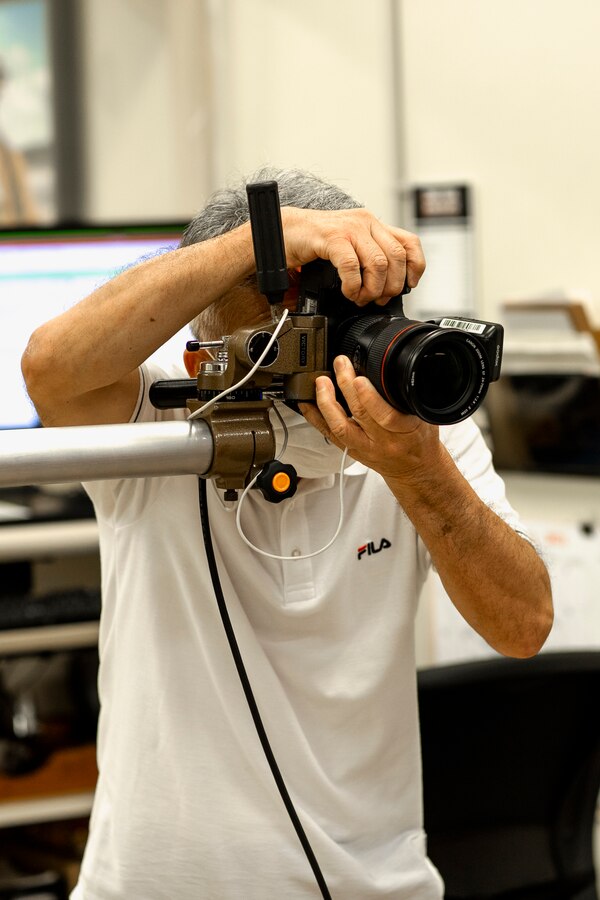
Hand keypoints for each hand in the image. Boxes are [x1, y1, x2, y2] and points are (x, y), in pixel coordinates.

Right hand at [280, 207, 424, 305]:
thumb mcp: (349, 247)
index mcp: (373, 225)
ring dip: (371, 289)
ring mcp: (349, 228)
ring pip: (378, 264)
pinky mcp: (332, 237)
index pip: (409, 242)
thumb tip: (389, 284)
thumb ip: (368, 257)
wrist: (282, 231)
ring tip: (360, 297)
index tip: (408, 285)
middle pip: (396, 257)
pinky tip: (347, 292)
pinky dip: (352, 286)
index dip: (415, 266)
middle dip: (390, 286)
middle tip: (377, 299)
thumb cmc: (313, 243)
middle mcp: (365, 223)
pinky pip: (352, 266)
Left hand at [299, 355, 445, 485]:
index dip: (370, 398)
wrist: (414, 470)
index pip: (387, 416)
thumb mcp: (424, 416)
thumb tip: (390, 370)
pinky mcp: (351, 450)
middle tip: (340, 365)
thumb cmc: (420, 441)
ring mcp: (364, 447)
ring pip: (340, 427)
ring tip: (321, 383)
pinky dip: (316, 417)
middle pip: (360, 414)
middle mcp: (382, 442)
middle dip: (346, 386)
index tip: (359, 379)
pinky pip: (329, 435)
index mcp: (405, 432)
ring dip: (327, 403)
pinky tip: (307, 403)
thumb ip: (408, 397)